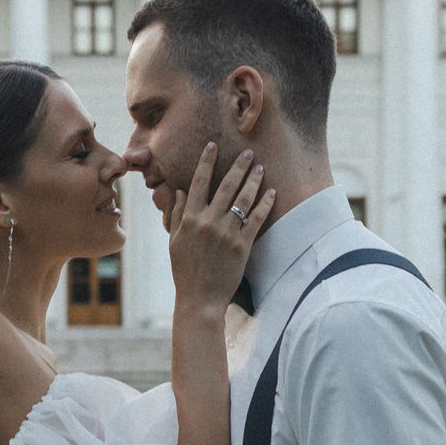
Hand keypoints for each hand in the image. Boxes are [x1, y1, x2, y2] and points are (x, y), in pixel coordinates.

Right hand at [167, 143, 273, 315]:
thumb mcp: (174, 242)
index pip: (199, 182)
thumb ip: (177, 215)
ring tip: (260, 167)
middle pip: (226, 186)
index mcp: (190, 219)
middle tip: (248, 152)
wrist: (200, 299)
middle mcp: (208, 222)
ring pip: (243, 199)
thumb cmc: (184, 271)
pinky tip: (271, 192)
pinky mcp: (242, 246)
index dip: (207, 162)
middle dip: (238, 166)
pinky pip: (256, 219)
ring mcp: (226, 233)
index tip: (213, 145)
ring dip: (253, 180)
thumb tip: (180, 191)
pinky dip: (265, 204)